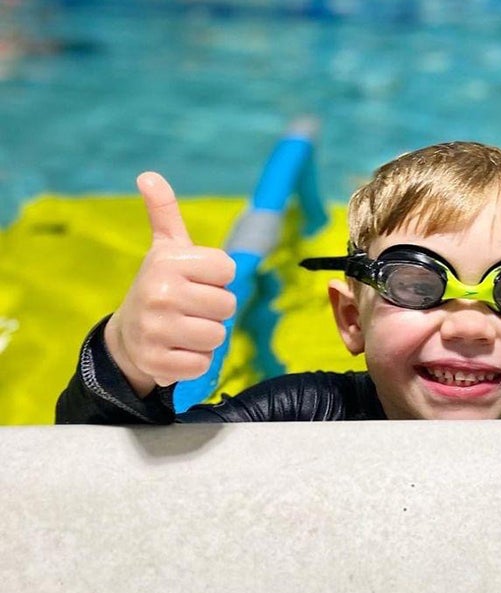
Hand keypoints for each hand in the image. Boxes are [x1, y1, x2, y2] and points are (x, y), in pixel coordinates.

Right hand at [104, 172, 236, 396]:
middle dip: (215, 310)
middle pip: (228, 305)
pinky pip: (203, 364)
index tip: (196, 280)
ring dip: (208, 337)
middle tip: (190, 309)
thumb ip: (165, 212)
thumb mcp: (165, 248)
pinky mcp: (157, 363)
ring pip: (218, 336)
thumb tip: (148, 175)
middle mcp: (160, 293)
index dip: (218, 278)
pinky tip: (177, 350)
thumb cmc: (161, 286)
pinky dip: (197, 361)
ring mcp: (156, 330)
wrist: (127, 336)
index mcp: (167, 261)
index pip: (228, 270)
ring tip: (185, 330)